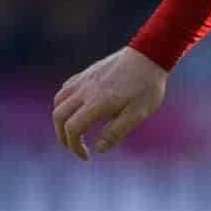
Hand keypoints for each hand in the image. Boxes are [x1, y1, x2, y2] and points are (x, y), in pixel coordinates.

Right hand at [51, 46, 167, 159]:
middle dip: (62, 136)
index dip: (74, 147)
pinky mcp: (89, 71)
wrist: (151, 54)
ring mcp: (85, 79)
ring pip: (59, 100)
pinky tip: (75, 107)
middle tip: (73, 146)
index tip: (86, 156)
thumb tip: (97, 149)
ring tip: (71, 129)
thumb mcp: (137, 114)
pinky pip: (67, 87)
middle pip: (59, 116)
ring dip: (60, 118)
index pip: (72, 129)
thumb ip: (115, 132)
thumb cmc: (147, 86)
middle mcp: (85, 90)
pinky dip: (64, 101)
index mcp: (97, 103)